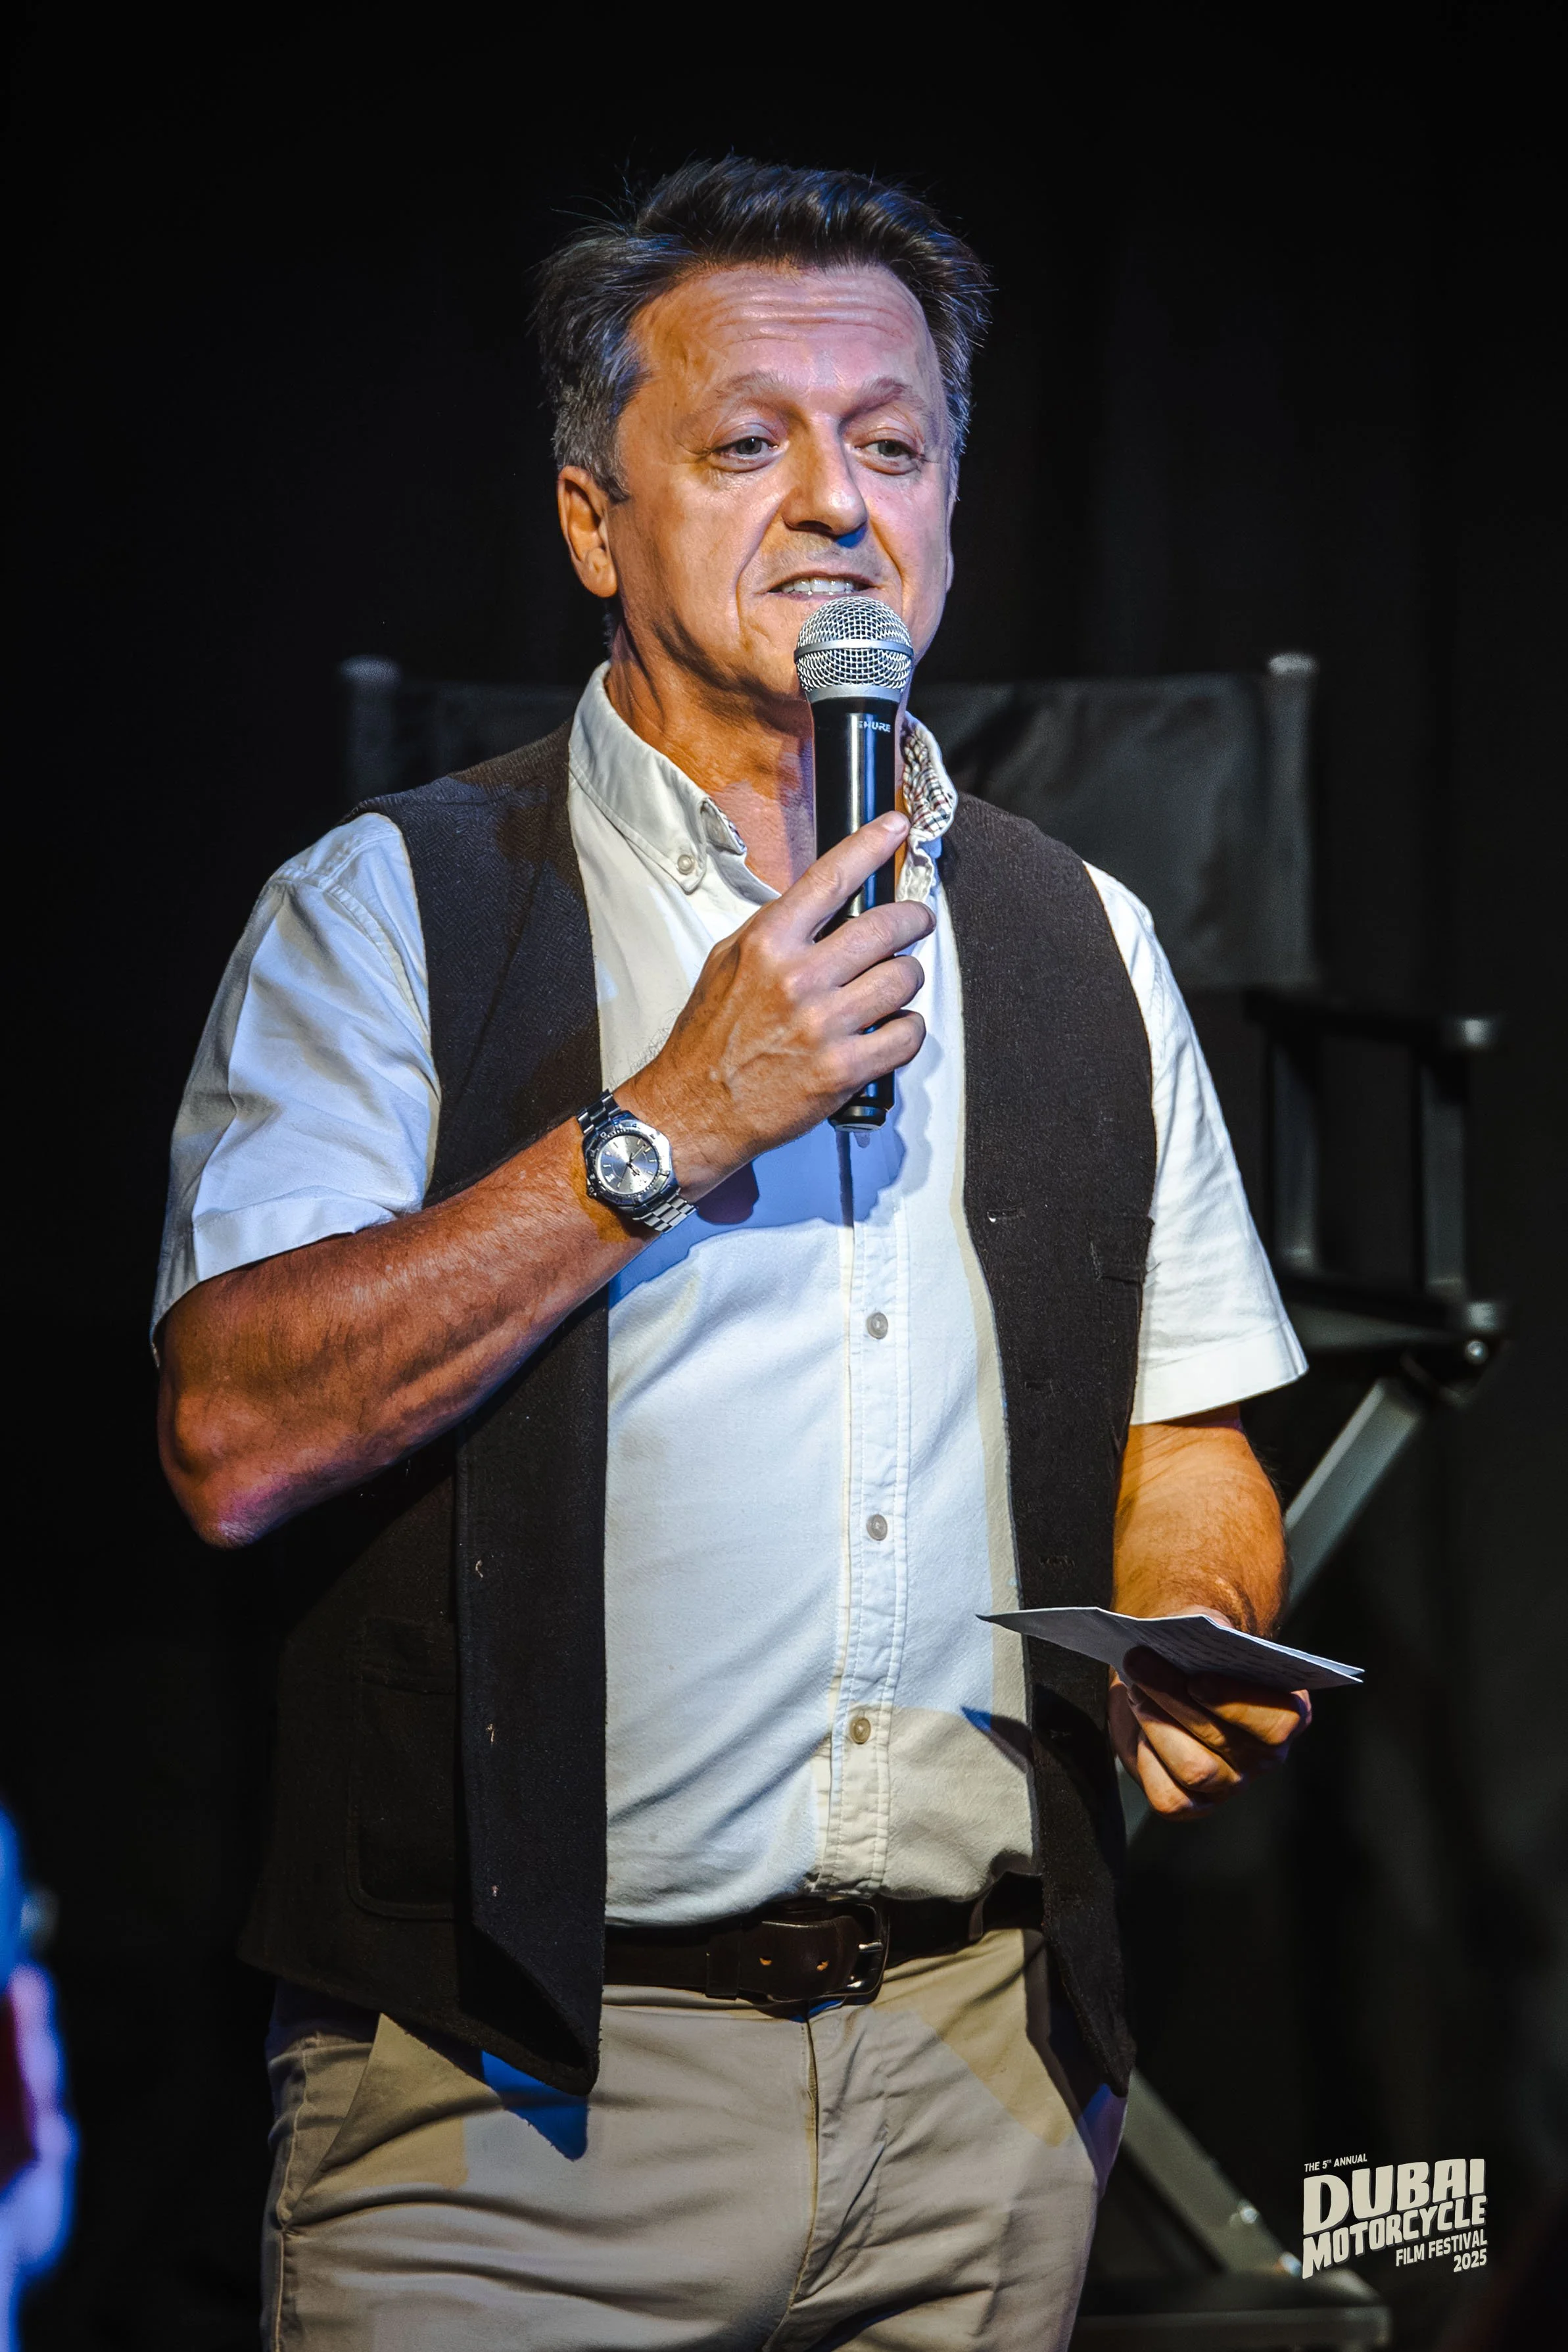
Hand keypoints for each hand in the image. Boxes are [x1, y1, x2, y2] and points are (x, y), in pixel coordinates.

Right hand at [619, 812, 932, 1195]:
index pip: (831, 877)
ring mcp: (824, 1025)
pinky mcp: (843, 1069)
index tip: (896, 828)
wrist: (692, 1109)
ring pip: (904, 978)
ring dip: (908, 978)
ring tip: (895, 984)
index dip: (872, 845)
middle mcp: (798, 978)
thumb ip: (774, 932)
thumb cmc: (708, 1039)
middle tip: (917, 921)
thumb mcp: (726, 963)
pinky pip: (907, 1034)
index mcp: (768, 943)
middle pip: (885, 926)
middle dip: (913, 919)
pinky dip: (909, 1029)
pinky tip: (894, 1029)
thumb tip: (820, 904)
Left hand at [1109, 1641, 1311, 1817]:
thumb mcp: (1206, 1632)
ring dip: (1157, 1724)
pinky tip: (1142, 1730)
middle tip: (1138, 1660)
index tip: (1196, 1679)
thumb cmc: (1195, 1651)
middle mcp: (1266, 1756)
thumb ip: (1212, 1632)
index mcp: (1289, 1713)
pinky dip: (1148, 1761)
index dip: (1236, 1703)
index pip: (1278, 1723)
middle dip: (1173, 1697)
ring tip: (1136, 1689)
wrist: (1169, 1672)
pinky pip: (1170, 1798)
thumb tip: (1202, 1634)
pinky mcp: (1195, 1804)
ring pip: (1194, 1770)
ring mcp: (1231, 1784)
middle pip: (1221, 1740)